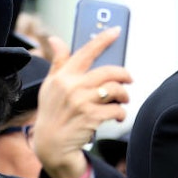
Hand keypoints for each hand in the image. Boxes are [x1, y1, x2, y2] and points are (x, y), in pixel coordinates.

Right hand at [33, 30, 131, 177]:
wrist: (51, 146)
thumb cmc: (52, 114)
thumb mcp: (49, 86)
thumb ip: (57, 62)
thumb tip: (54, 39)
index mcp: (63, 76)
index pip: (86, 51)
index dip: (103, 39)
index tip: (116, 30)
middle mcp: (72, 87)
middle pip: (109, 71)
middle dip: (124, 74)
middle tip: (128, 80)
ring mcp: (82, 102)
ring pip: (115, 89)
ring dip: (124, 95)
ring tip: (123, 100)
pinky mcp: (91, 118)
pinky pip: (116, 110)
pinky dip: (121, 113)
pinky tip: (117, 116)